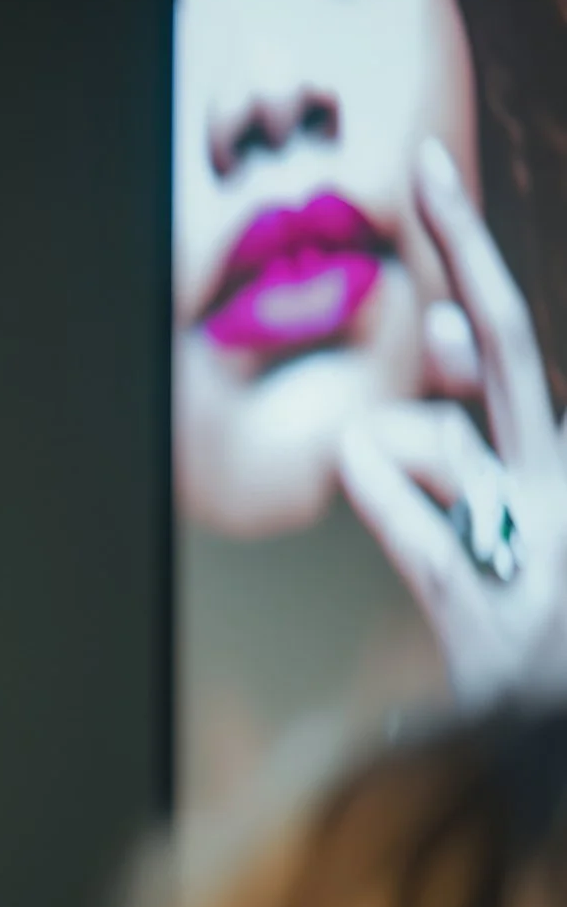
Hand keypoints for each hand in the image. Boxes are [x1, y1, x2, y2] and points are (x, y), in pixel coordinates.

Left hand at [340, 136, 566, 706]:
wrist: (542, 741)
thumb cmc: (516, 649)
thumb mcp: (474, 541)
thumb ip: (432, 463)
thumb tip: (396, 372)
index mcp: (550, 462)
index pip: (500, 339)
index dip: (463, 256)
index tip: (426, 177)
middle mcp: (556, 481)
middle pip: (501, 343)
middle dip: (463, 250)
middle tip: (423, 165)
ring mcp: (533, 535)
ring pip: (445, 430)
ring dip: (403, 440)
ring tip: (423, 448)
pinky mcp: (482, 602)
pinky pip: (409, 520)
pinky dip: (377, 492)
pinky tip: (360, 479)